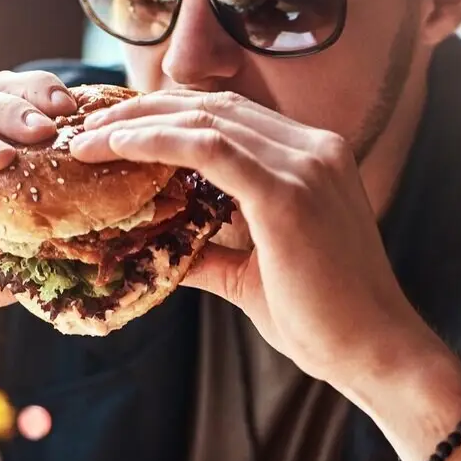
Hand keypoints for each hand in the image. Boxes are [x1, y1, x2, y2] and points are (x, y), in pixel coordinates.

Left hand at [70, 90, 445, 396]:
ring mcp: (306, 165)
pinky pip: (210, 148)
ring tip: (87, 141)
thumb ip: (209, 250)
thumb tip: (158, 250)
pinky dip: (158, 142)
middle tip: (87, 131)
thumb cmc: (322, 322)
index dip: (167, 117)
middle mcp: (313, 149)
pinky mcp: (289, 193)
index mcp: (312, 159)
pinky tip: (117, 149)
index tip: (115, 134)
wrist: (374, 353)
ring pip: (205, 119)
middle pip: (212, 106)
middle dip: (142, 113)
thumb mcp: (251, 276)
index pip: (228, 117)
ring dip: (137, 125)